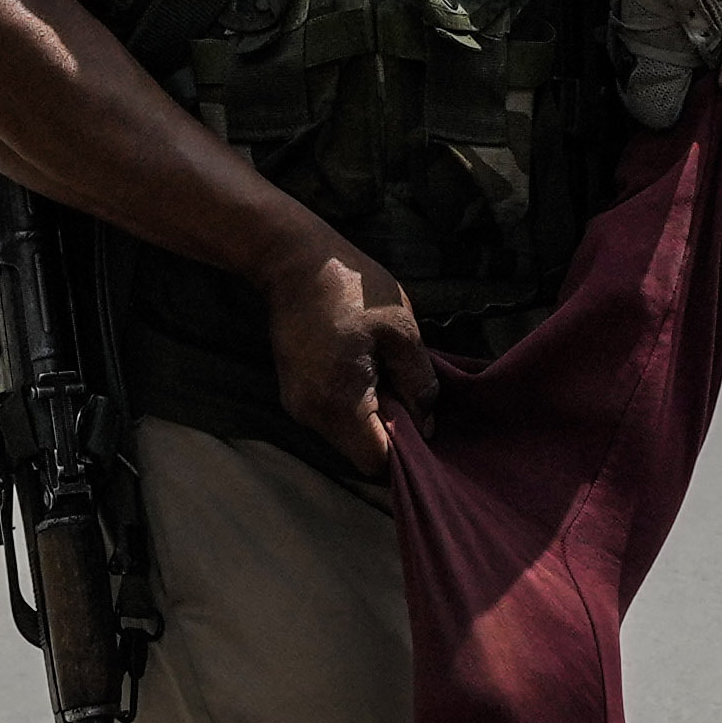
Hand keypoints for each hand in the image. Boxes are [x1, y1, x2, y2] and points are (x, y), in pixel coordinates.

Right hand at [262, 232, 437, 474]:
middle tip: (410, 397)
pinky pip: (332, 418)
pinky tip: (366, 372)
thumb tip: (427, 425)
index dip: (405, 454)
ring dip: (372, 419)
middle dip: (391, 436)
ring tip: (387, 377)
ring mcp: (298, 406)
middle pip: (360, 453)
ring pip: (347, 437)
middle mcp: (311, 414)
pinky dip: (355, 407)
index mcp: (339, 401)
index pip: (375, 461)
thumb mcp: (402, 331)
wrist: (294, 261)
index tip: (425, 428)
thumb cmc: (352, 289)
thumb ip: (418, 384)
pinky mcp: (294, 394)